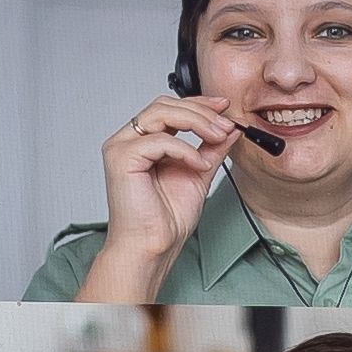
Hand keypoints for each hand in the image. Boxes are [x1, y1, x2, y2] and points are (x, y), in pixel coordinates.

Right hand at [79, 95, 254, 301]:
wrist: (151, 247)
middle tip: (226, 125)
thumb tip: (230, 129)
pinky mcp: (121, 158)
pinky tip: (198, 165)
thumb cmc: (165, 220)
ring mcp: (121, 148)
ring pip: (161, 113)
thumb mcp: (198, 174)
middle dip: (200, 112)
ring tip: (218, 137)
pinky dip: (184, 149)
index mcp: (142, 143)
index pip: (168, 108)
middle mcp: (128, 141)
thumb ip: (211, 150)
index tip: (224, 107)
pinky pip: (159, 139)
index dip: (197, 104)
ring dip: (196, 122)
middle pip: (164, 105)